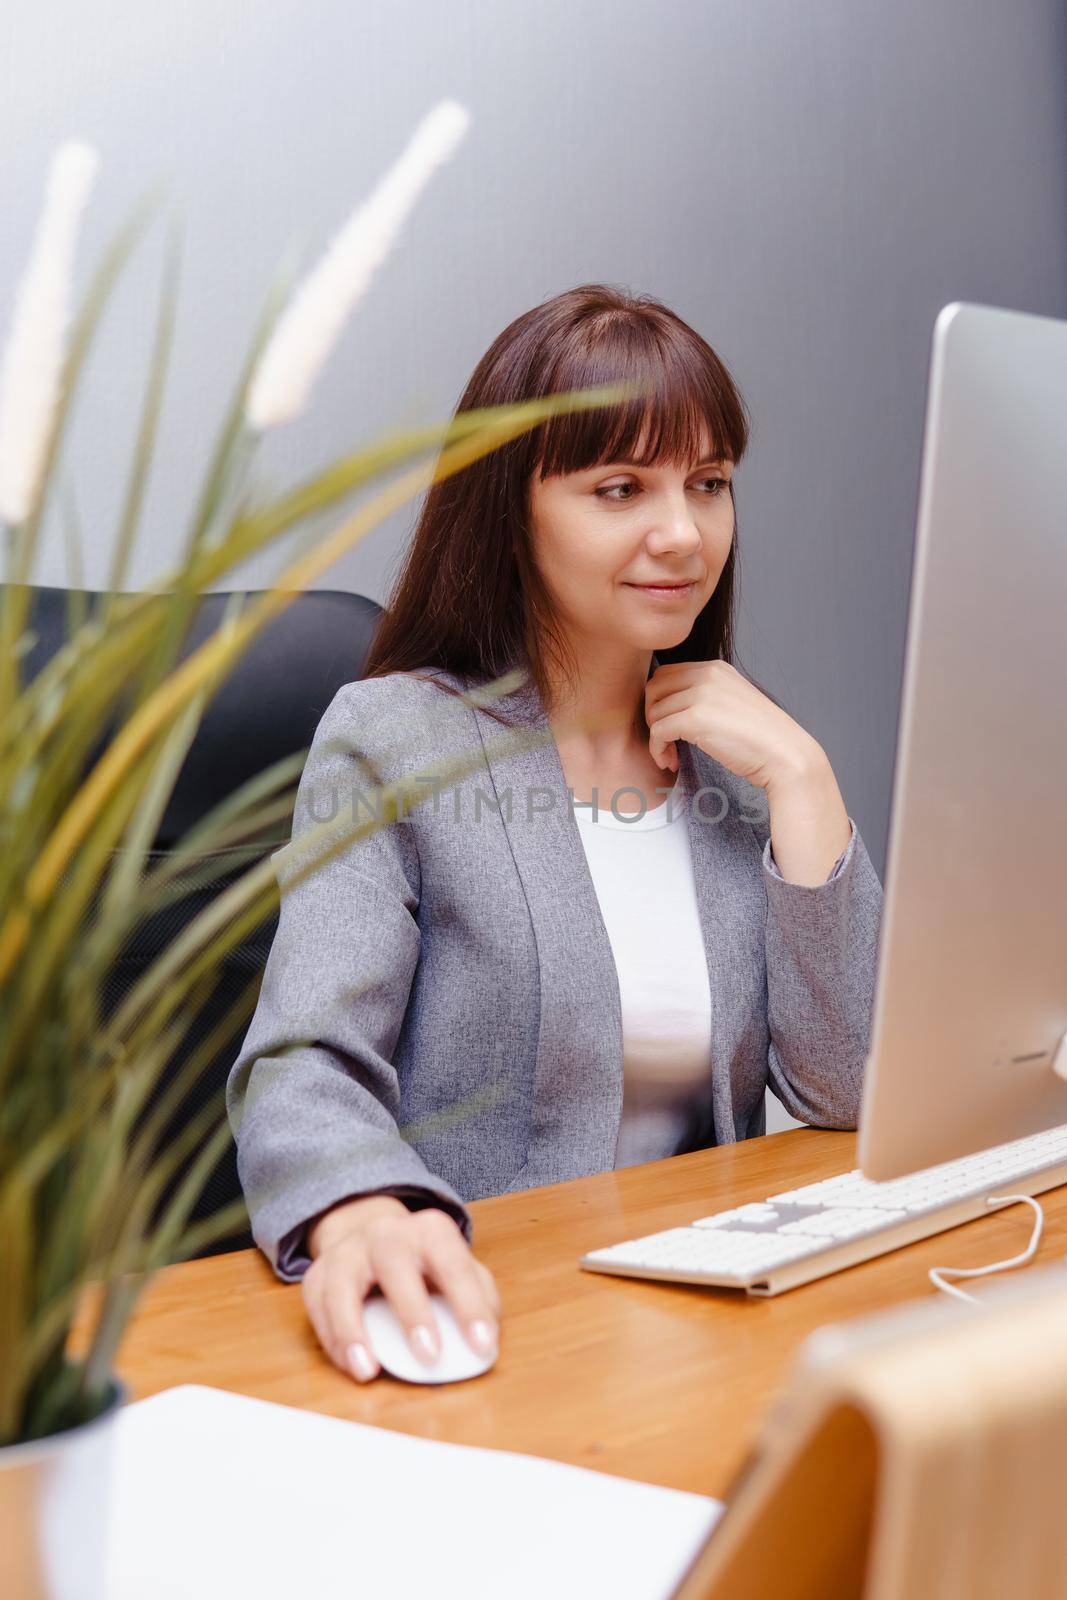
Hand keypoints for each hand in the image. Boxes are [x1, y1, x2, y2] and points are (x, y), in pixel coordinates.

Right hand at [302, 1194, 500, 1382]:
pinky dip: (333, 1340)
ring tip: (369, 1371)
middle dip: (413, 1312)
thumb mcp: (456, 1267)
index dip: (470, 1306)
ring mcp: (348, 1251)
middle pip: (395, 1265)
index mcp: (430, 1231)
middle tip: (430, 1356)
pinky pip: (318, 1308)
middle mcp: (386, 1234)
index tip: (482, 1346)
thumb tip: (489, 1339)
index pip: (454, 1265)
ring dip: (353, 1331)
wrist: (371, 1235)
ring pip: (342, 1286)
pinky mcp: (317, 1274)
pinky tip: (353, 1365)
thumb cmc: (424, 1263)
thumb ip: (478, 1296)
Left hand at [643, 659, 824, 790]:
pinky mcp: (696, 718)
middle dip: (653, 716)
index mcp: (716, 668)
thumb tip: (672, 707)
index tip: (671, 728)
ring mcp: (701, 694)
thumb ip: (706, 697)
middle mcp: (707, 674)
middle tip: (666, 742)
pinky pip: (658, 732)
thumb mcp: (732, 703)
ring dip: (656, 738)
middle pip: (654, 688)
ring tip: (672, 756)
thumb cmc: (761, 738)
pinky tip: (671, 762)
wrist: (785, 755)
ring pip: (653, 712)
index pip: (667, 675)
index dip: (661, 702)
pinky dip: (658, 750)